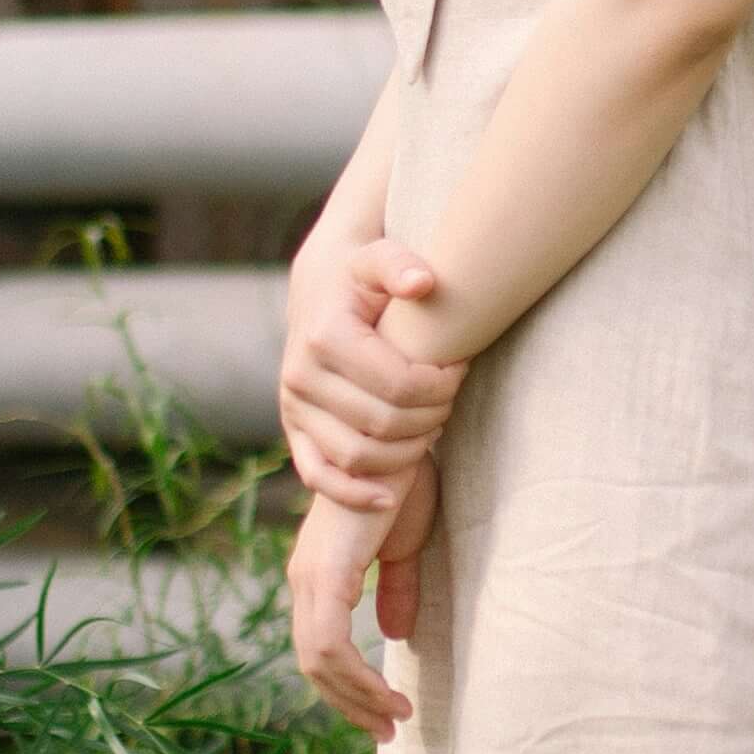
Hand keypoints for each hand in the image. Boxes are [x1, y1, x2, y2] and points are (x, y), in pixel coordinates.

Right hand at [278, 228, 463, 513]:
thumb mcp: (380, 257)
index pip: (399, 385)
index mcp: (325, 336)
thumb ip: (400, 265)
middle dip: (430, 416)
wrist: (319, 287)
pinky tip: (390, 496)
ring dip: (406, 452)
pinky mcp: (293, 431)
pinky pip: (319, 476)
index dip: (440, 385)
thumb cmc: (362, 274)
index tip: (460, 368)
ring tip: (432, 425)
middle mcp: (301, 376)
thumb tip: (422, 283)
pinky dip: (355, 493)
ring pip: (358, 456)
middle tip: (450, 398)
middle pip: (383, 424)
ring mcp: (293, 408)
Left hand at [288, 474, 430, 741]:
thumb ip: (395, 589)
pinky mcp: (326, 576)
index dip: (348, 685)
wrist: (398, 440)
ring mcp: (310, 578)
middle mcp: (304, 579)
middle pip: (314, 665)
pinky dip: (357, 678)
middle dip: (351, 703)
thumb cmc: (403, 482)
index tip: (383, 711)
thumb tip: (393, 635)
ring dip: (357, 698)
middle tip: (388, 730)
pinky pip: (330, 646)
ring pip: (318, 663)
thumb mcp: (403, 547)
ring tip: (395, 718)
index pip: (320, 647)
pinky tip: (388, 691)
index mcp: (318, 573)